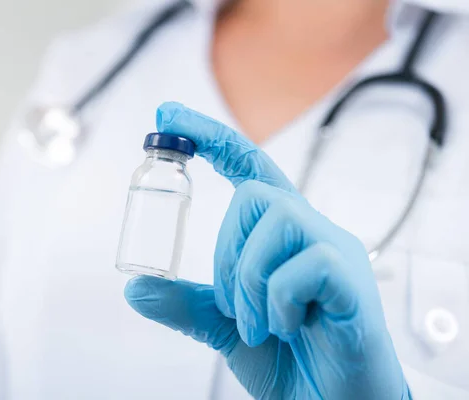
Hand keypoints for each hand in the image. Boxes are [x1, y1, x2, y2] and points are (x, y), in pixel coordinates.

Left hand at [124, 102, 408, 399]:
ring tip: (258, 323)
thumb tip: (135, 286)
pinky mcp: (352, 284)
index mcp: (283, 235)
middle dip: (227, 251)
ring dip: (248, 278)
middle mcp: (312, 231)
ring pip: (277, 218)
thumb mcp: (227, 325)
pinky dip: (276, 301)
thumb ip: (187, 303)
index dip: (210, 136)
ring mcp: (336, 254)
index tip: (167, 116)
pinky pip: (305, 265)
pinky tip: (285, 329)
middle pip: (257, 192)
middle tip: (234, 306)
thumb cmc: (290, 359)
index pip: (249, 165)